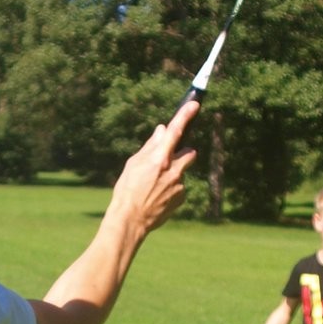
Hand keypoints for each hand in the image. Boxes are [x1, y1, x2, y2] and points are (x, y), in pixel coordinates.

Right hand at [109, 102, 197, 233]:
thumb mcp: (133, 164)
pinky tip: (158, 196)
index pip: (175, 131)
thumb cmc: (127, 190)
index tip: (195, 104)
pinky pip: (180, 186)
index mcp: (159, 158)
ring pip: (182, 171)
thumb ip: (150, 147)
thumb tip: (161, 131)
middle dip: (182, 152)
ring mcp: (180, 185)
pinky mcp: (182, 197)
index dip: (185, 115)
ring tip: (156, 184)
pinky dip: (172, 188)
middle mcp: (173, 170)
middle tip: (168, 158)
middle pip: (189, 152)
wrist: (131, 219)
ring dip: (174, 172)